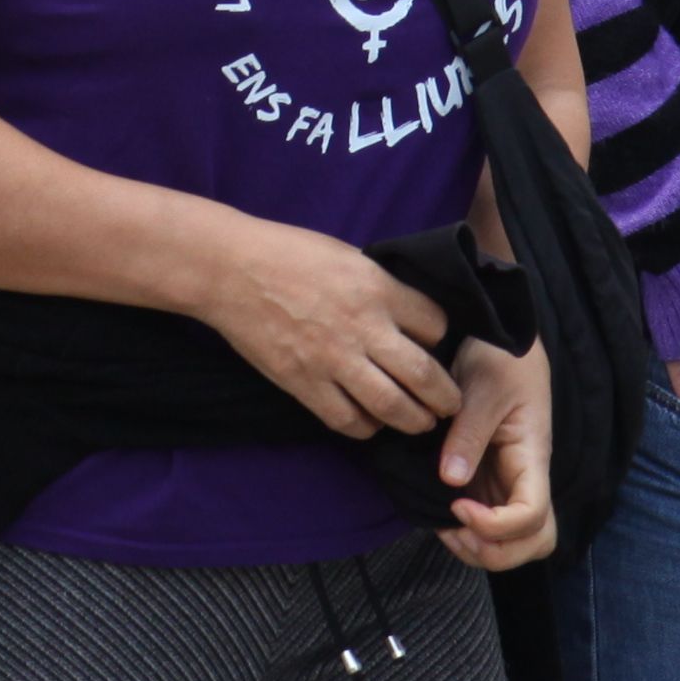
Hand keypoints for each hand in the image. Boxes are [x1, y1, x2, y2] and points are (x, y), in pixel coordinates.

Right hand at [197, 217, 465, 438]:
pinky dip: (366, 427)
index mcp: (377, 288)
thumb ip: (379, 286)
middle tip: (449, 404)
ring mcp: (332, 359)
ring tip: (420, 422)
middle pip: (424, 375)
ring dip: (414, 420)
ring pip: (391, 406)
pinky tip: (370, 422)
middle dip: (445, 397)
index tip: (436, 346)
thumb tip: (405, 313)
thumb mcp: (348, 255)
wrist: (230, 270)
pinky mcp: (303, 383)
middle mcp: (362, 327)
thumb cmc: (288, 253)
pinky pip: (346, 419)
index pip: (435, 325)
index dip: (442, 338)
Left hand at [435, 336, 555, 569]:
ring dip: (481, 548)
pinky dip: (467, 533)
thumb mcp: (481, 388)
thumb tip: (451, 480)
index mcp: (531, 458)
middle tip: (451, 528)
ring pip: (516, 542)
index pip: (534, 516)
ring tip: (442, 525)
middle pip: (535, 542)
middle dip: (494, 551)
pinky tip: (438, 512)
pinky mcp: (490, 480)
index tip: (457, 506)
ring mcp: (508, 483)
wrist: (501, 341)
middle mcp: (525, 478)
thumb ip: (468, 433)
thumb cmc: (499, 358)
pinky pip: (490, 524)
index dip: (497, 527)